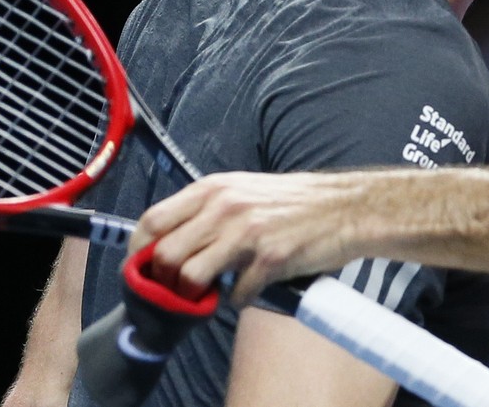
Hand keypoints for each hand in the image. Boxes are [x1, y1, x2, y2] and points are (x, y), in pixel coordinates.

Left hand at [132, 171, 361, 304]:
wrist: (348, 208)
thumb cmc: (297, 203)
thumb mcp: (245, 190)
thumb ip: (208, 210)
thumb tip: (171, 241)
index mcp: (215, 189)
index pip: (153, 221)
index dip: (139, 252)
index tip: (144, 269)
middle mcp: (226, 207)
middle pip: (166, 255)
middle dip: (165, 281)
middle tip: (177, 289)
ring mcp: (248, 233)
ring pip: (191, 277)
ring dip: (195, 295)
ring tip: (210, 294)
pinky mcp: (271, 259)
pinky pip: (235, 294)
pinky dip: (238, 300)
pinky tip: (250, 289)